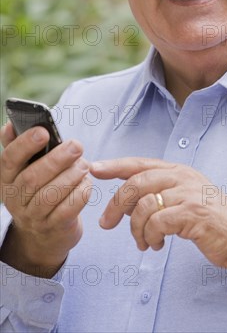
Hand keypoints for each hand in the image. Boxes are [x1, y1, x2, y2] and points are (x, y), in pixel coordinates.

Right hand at [0, 122, 91, 276]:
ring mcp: (32, 216)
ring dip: (70, 177)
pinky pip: (66, 211)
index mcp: (7, 178)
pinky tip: (87, 183)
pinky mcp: (53, 228)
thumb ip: (19, 147)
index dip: (25, 144)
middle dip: (56, 160)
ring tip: (84, 165)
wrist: (45, 233)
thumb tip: (11, 125)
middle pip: (32, 178)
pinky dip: (79, 194)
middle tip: (76, 146)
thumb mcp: (25, 170)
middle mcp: (15, 199)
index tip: (44, 131)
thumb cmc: (38, 190)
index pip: (9, 159)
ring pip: (49, 195)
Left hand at [91, 157, 226, 268]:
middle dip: (116, 205)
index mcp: (178, 171)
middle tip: (106, 224)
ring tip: (144, 242)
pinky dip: (150, 237)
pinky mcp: (193, 213)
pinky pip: (157, 223)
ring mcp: (188, 194)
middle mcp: (182, 177)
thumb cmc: (211, 219)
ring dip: (136, 229)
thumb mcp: (185, 197)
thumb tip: (128, 202)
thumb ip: (161, 193)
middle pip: (136, 183)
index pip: (140, 163)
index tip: (93, 168)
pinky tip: (157, 245)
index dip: (114, 165)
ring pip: (144, 205)